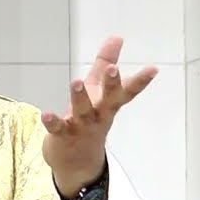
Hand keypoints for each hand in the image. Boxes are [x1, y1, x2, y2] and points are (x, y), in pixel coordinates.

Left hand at [41, 36, 154, 195]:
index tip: (153, 68)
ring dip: (80, 97)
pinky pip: (58, 128)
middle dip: (112, 85)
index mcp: (108, 103)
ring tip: (76, 82)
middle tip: (113, 69)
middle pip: (109, 100)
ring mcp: (82, 127)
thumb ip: (105, 63)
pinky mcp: (63, 136)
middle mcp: (99, 115)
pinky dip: (53, 121)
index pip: (127, 91)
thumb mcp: (98, 90)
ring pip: (83, 111)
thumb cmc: (90, 118)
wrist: (76, 162)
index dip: (140, 80)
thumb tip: (116, 37)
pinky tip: (46, 113)